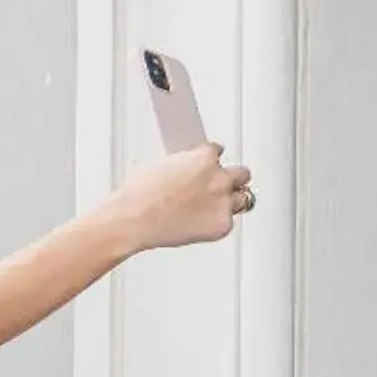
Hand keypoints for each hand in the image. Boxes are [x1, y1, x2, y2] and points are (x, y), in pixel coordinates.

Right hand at [109, 142, 254, 250]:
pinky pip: (228, 222)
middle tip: (218, 186)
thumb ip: (182, 166)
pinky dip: (216, 224)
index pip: (218, 151)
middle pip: (242, 173)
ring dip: (232, 200)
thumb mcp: (159, 166)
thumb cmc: (138, 195)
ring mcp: (223, 202)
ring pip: (244, 198)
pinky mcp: (222, 225)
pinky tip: (199, 224)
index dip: (209, 160)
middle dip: (231, 178)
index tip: (204, 167)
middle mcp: (219, 178)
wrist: (132, 220)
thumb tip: (183, 172)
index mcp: (204, 157)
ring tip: (215, 206)